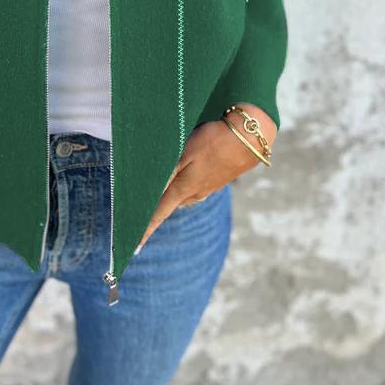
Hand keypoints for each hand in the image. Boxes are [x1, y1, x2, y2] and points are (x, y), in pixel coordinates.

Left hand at [135, 104, 276, 251]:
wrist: (250, 138)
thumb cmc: (214, 141)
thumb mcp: (185, 152)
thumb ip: (168, 173)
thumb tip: (150, 194)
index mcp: (183, 188)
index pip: (158, 214)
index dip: (145, 230)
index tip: (133, 247)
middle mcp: (194, 194)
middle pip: (168, 205)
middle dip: (153, 212)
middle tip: (137, 217)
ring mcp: (206, 188)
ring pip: (180, 197)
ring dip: (168, 199)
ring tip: (155, 197)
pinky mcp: (215, 181)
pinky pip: (192, 190)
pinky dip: (181, 189)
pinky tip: (180, 181)